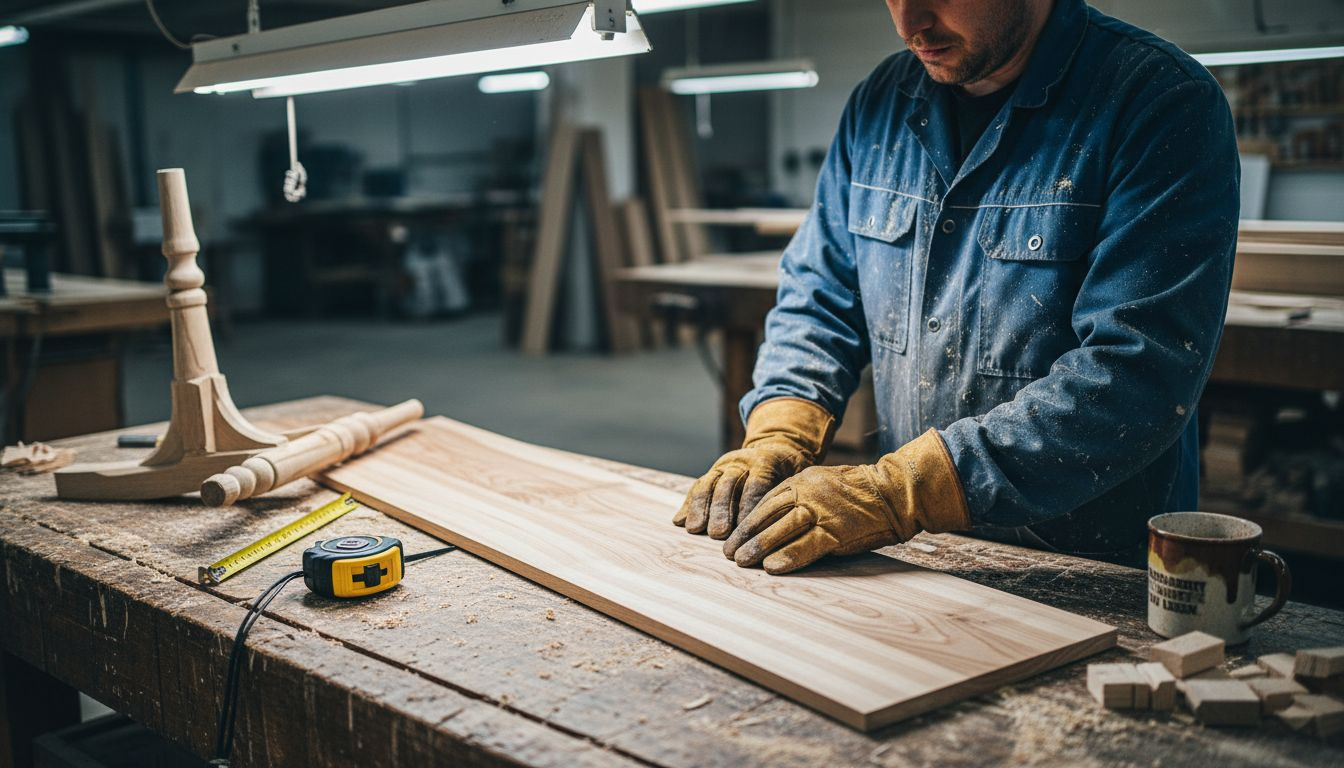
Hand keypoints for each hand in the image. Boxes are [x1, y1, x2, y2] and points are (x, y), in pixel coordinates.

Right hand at [674, 398, 833, 538]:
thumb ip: (790, 498)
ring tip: (696, 530)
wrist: (778, 447)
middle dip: (722, 509)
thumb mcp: (798, 480)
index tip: (745, 528)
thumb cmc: (791, 473)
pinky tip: (680, 521)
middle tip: (718, 534)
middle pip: (729, 483)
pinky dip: (689, 505)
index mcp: (766, 461)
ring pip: (709, 483)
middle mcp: (742, 461)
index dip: (749, 505)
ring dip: (701, 508)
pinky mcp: (712, 473)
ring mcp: (724, 466)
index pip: (757, 482)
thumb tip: (789, 528)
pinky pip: (697, 487)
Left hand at [723, 429, 969, 573]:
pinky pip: (808, 544)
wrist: (894, 492)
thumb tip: (775, 518)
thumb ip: (800, 497)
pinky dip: (788, 556)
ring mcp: (822, 510)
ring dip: (759, 546)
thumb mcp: (823, 484)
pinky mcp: (837, 529)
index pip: (765, 502)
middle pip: (767, 515)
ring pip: (781, 528)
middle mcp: (807, 493)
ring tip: (742, 562)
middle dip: (745, 535)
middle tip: (728, 553)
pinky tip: (772, 567)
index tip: (731, 536)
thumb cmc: (859, 493)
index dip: (746, 521)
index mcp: (802, 481)